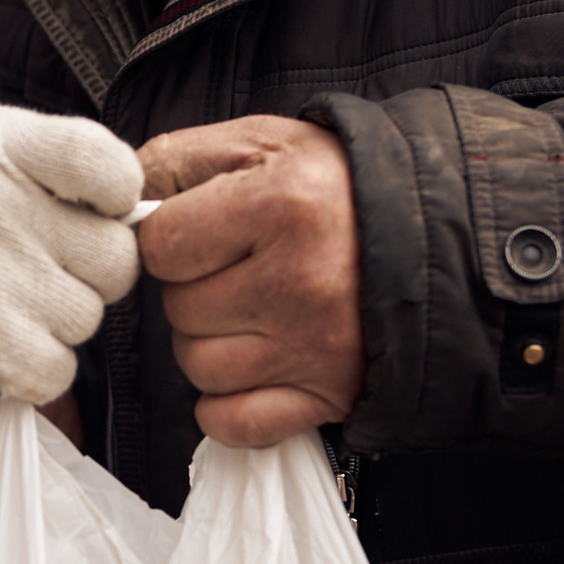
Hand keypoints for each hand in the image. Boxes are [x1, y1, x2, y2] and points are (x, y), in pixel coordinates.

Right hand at [0, 100, 141, 403]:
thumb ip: (22, 152)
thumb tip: (86, 182)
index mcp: (10, 145)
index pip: (115, 168)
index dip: (114, 196)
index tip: (89, 207)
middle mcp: (18, 211)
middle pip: (115, 260)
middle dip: (86, 271)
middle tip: (40, 268)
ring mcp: (3, 280)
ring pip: (84, 322)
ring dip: (52, 323)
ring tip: (1, 306)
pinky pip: (50, 373)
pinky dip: (28, 371)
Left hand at [137, 115, 365, 446]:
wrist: (447, 239)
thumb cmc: (345, 185)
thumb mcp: (268, 141)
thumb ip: (181, 158)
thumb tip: (116, 201)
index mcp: (281, 206)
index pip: (160, 244)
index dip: (171, 237)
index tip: (202, 231)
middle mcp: (299, 281)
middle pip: (178, 308)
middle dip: (195, 288)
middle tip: (240, 267)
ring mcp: (314, 348)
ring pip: (198, 365)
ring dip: (211, 341)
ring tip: (255, 310)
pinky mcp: (327, 397)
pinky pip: (233, 423)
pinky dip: (228, 405)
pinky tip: (254, 366)